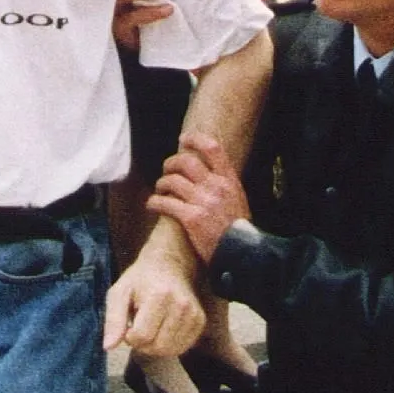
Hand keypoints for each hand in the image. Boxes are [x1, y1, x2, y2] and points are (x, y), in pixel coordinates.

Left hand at [103, 248, 203, 356]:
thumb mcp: (119, 293)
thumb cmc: (140, 280)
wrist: (170, 265)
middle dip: (142, 344)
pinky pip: (182, 348)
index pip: (141, 336)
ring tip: (152, 326)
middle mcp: (180, 305)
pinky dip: (169, 345)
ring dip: (155, 345)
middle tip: (139, 326)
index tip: (129, 324)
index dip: (129, 336)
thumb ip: (113, 320)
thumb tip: (108, 347)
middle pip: (157, 347)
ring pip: (170, 351)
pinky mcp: (200, 321)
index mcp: (159, 296)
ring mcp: (193, 314)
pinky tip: (163, 329)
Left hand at [148, 132, 247, 262]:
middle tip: (166, 171)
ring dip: (161, 184)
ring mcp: (203, 201)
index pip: (212, 148)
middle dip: (170, 163)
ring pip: (171, 181)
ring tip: (160, 191)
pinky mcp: (191, 218)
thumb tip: (206, 172)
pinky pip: (164, 203)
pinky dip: (154, 202)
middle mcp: (216, 186)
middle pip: (185, 161)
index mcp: (229, 180)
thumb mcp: (238, 199)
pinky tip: (152, 206)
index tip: (183, 139)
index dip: (195, 139)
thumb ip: (224, 184)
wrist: (241, 254)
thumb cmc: (238, 230)